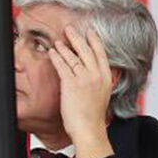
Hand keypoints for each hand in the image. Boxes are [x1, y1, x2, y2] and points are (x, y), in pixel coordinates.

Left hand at [46, 25, 115, 157]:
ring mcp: (84, 79)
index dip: (95, 41)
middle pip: (86, 51)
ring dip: (65, 47)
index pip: (101, 54)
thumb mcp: (101, 94)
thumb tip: (93, 74)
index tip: (90, 31)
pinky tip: (52, 52)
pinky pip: (63, 66)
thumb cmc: (92, 115)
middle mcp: (96, 76)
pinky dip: (56, 57)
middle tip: (70, 28)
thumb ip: (98, 81)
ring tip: (59, 40)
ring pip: (74, 57)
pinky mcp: (72, 84)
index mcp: (106, 78)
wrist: (89, 128)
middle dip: (78, 38)